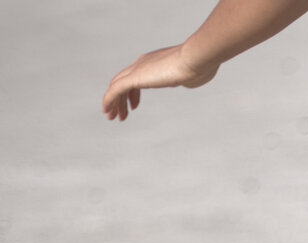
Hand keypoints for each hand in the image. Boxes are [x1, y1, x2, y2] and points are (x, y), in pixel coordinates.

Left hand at [102, 45, 217, 120]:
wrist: (195, 59)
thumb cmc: (199, 66)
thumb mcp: (192, 73)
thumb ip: (187, 77)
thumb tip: (190, 79)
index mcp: (154, 62)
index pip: (136, 76)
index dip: (132, 93)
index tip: (133, 106)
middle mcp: (143, 63)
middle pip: (123, 80)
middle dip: (120, 99)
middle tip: (120, 114)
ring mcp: (138, 69)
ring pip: (117, 86)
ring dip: (114, 103)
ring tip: (112, 117)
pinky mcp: (135, 77)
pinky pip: (116, 90)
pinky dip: (109, 100)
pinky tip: (107, 111)